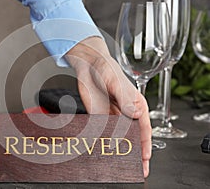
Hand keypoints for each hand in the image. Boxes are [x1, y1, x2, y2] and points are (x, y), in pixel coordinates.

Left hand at [66, 37, 151, 177]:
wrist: (88, 66)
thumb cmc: (107, 69)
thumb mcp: (117, 82)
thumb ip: (125, 98)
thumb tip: (135, 113)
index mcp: (136, 105)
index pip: (144, 128)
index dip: (145, 144)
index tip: (145, 158)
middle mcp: (125, 113)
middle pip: (132, 135)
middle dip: (134, 151)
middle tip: (135, 167)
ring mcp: (112, 116)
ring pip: (117, 136)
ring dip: (119, 148)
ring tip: (118, 162)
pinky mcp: (98, 116)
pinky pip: (102, 131)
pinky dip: (102, 141)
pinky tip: (101, 149)